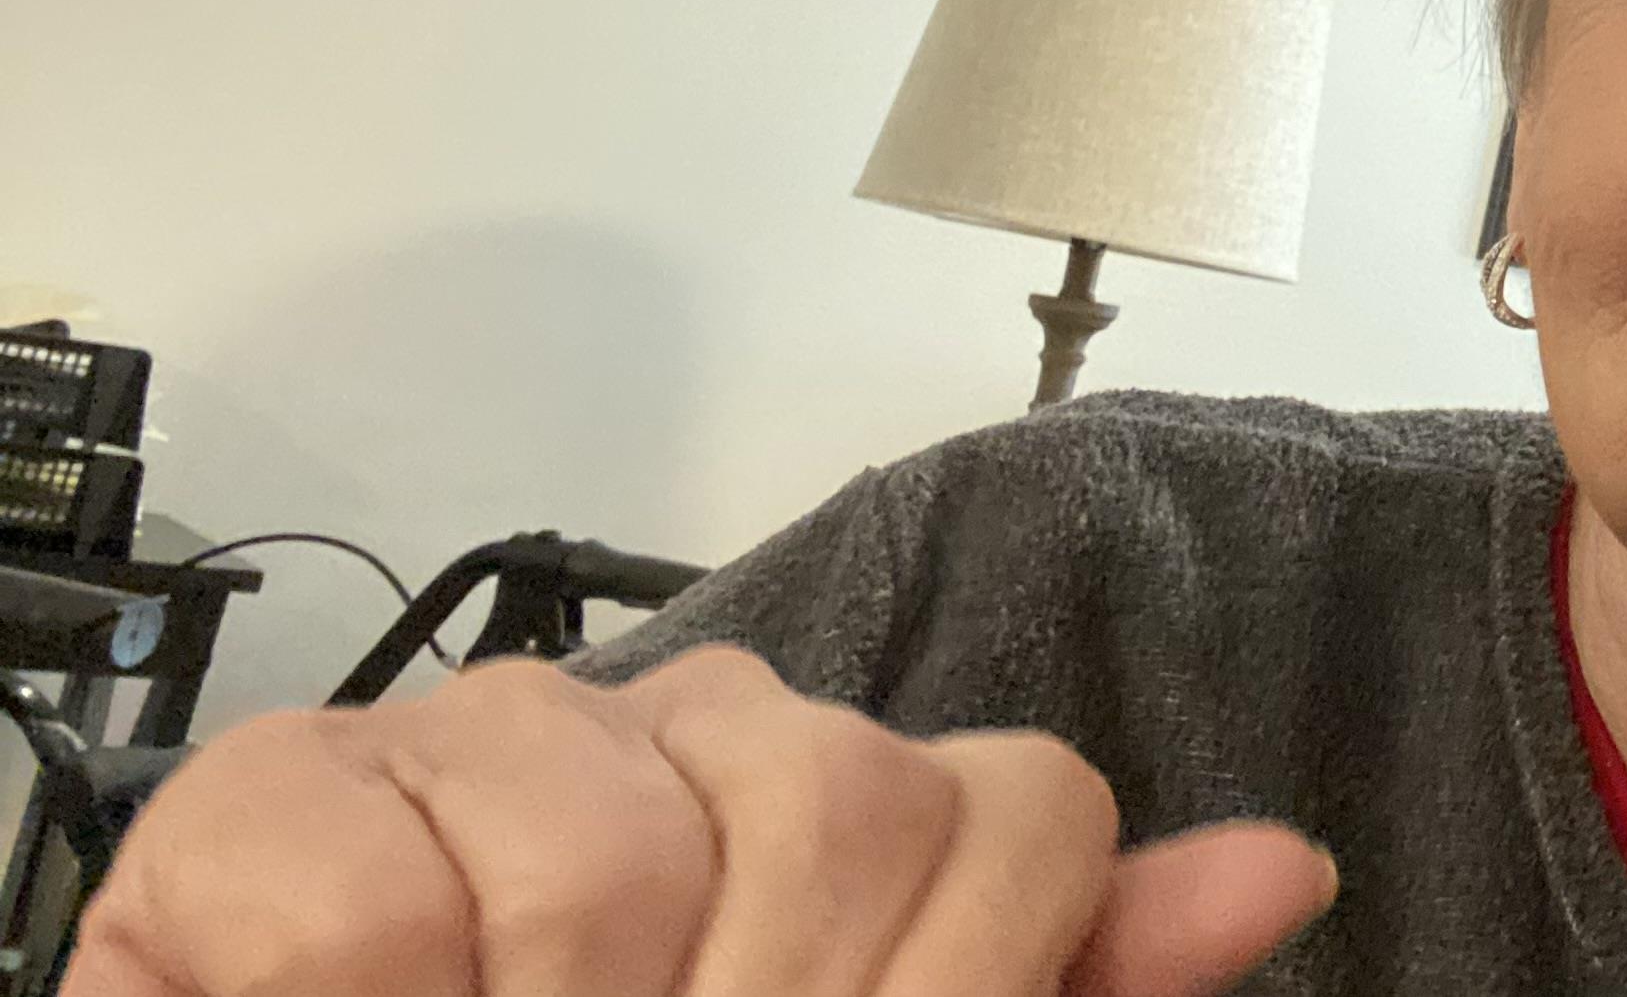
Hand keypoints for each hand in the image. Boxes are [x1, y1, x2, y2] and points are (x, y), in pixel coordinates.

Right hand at [61, 645, 1338, 996]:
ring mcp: (480, 739)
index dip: (967, 983)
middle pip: (849, 803)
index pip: (1023, 806)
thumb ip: (1061, 982)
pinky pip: (377, 913)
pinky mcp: (267, 798)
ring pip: (615, 865)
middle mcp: (681, 729)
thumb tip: (1284, 870)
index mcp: (837, 802)